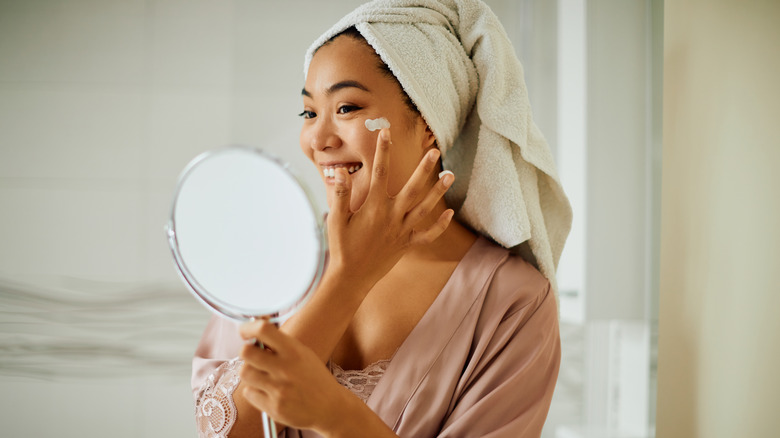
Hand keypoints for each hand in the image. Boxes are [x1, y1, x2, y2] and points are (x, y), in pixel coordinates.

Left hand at [239, 319, 351, 432]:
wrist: (330, 407)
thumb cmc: (313, 377)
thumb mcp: (303, 353)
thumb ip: (280, 344)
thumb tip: (254, 332)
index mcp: (294, 350)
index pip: (263, 330)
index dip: (248, 328)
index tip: (244, 332)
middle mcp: (286, 368)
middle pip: (246, 352)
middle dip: (246, 352)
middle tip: (253, 356)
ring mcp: (279, 389)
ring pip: (244, 373)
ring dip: (250, 372)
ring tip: (262, 375)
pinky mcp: (274, 408)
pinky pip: (249, 393)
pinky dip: (255, 391)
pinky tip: (268, 391)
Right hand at [327, 128, 454, 287]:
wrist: (351, 278)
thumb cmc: (341, 247)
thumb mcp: (335, 219)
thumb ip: (339, 194)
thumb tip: (339, 171)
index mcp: (374, 207)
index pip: (380, 172)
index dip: (383, 150)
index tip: (386, 132)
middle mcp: (392, 216)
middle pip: (413, 187)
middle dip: (424, 168)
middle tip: (435, 151)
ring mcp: (402, 231)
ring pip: (425, 207)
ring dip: (438, 191)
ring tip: (450, 174)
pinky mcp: (407, 245)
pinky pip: (428, 234)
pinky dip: (439, 225)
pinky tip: (449, 213)